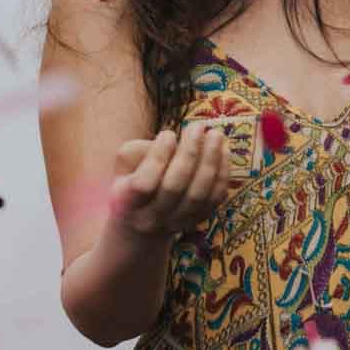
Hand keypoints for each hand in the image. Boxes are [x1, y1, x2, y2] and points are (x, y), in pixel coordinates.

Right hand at [108, 123, 228, 238]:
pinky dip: (222, 173)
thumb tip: (173, 142)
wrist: (144, 218)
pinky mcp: (199, 219)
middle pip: (173, 188)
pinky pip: (215, 197)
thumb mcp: (126, 163)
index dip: (158, 156)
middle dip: (189, 153)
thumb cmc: (134, 178)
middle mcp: (150, 219)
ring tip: (215, 134)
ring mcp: (177, 222)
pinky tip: (224, 150)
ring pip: (199, 195)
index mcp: (126, 203)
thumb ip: (140, 150)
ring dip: (210, 161)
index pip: (143, 184)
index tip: (168, 133)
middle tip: (198, 127)